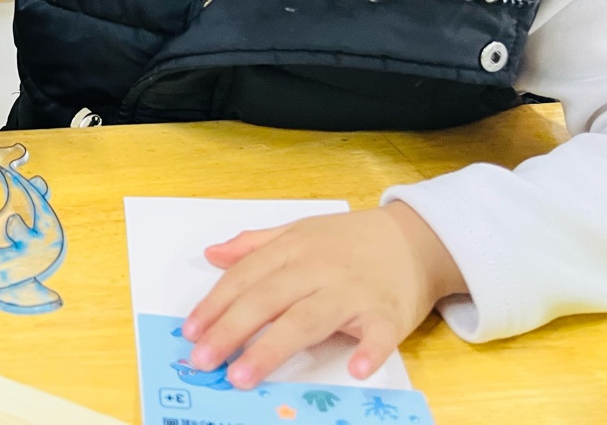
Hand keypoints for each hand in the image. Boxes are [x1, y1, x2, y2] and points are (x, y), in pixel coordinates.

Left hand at [181, 203, 465, 389]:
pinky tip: (355, 370)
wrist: (415, 238)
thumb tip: (212, 254)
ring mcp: (352, 292)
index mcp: (293, 248)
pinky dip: (368, 352)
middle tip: (203, 360)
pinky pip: (377, 335)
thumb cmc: (350, 240)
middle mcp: (317, 268)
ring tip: (242, 374)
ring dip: (272, 348)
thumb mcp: (298, 231)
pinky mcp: (387, 314)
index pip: (245, 277)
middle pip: (266, 299)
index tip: (190, 331)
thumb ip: (255, 245)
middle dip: (230, 330)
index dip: (215, 304)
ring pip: (306, 319)